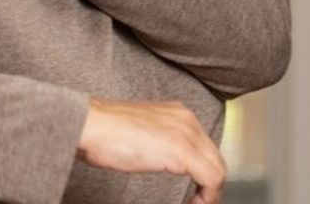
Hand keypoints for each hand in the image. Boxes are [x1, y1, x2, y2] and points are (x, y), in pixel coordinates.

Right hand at [77, 98, 225, 203]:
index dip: (202, 172)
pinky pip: (212, 178)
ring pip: (218, 169)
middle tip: (196, 202)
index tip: (194, 191)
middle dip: (210, 185)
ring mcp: (186, 133)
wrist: (91, 125)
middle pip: (216, 158)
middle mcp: (187, 119)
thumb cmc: (104, 131)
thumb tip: (164, 158)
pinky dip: (208, 198)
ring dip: (211, 194)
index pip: (205, 147)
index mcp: (178, 113)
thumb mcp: (142, 132)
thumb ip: (159, 141)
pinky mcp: (182, 150)